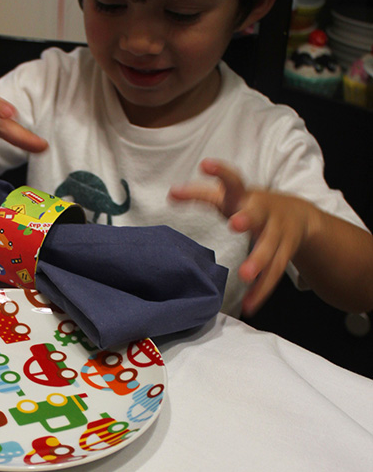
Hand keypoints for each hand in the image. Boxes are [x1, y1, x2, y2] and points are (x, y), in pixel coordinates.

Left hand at [169, 158, 317, 314]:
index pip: (232, 180)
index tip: (205, 164)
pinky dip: (261, 290)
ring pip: (270, 248)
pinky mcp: (285, 253)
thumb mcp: (229, 196)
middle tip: (235, 223)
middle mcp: (265, 212)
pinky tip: (249, 306)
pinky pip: (274, 273)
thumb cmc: (251, 205)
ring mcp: (278, 233)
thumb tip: (170, 193)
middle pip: (257, 215)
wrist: (300, 215)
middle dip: (247, 218)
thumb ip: (200, 194)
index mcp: (246, 195)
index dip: (220, 172)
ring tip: (244, 275)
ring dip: (258, 262)